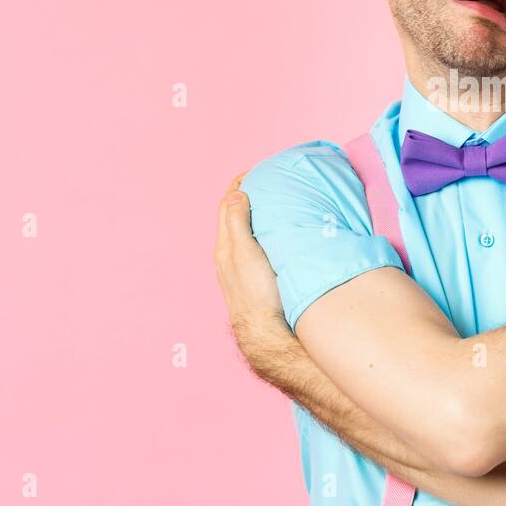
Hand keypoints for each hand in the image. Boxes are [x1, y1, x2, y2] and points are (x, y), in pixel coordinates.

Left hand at [214, 172, 288, 347]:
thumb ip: (236, 223)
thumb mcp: (244, 253)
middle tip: (271, 183)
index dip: (240, 185)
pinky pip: (257, 245)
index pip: (227, 205)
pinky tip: (281, 234)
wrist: (267, 333)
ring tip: (277, 203)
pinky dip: (265, 232)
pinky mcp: (256, 278)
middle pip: (235, 216)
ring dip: (258, 215)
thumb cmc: (257, 294)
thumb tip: (235, 193)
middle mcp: (230, 255)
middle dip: (249, 196)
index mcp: (225, 245)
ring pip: (246, 231)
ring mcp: (242, 267)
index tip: (258, 171)